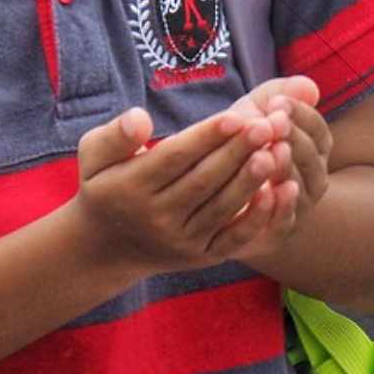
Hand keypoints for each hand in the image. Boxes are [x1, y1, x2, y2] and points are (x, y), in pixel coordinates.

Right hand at [71, 106, 290, 275]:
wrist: (106, 248)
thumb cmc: (105, 186)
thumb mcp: (94, 155)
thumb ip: (115, 135)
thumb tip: (141, 118)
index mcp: (130, 188)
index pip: (175, 158)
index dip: (206, 137)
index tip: (235, 115)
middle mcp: (156, 218)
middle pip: (203, 181)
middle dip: (237, 152)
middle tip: (268, 126)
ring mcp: (180, 241)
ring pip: (222, 207)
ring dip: (252, 179)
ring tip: (277, 150)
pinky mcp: (201, 257)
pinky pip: (233, 238)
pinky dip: (258, 217)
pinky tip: (280, 191)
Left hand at [220, 77, 331, 258]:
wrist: (219, 191)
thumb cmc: (243, 141)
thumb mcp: (259, 112)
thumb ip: (280, 94)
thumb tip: (309, 87)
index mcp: (314, 148)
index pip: (317, 130)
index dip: (300, 115)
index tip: (277, 102)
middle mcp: (313, 179)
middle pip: (309, 156)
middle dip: (291, 137)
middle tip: (272, 123)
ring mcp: (298, 208)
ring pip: (298, 188)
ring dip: (285, 169)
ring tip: (269, 153)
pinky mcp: (276, 234)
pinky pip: (284, 223)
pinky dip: (279, 209)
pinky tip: (267, 191)